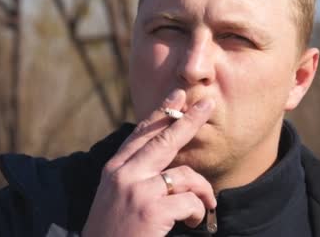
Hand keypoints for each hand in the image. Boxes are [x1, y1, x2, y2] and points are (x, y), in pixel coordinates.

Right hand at [82, 89, 215, 236]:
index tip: (176, 97)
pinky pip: (191, 201)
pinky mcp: (152, 211)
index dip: (160, 113)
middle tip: (208, 104)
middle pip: (164, 139)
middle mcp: (124, 175)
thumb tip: (163, 160)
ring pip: (186, 175)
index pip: (141, 134)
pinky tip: (194, 223)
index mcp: (114, 170)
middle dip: (189, 120)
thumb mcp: (114, 196)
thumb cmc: (112, 232)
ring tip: (206, 206)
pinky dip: (198, 213)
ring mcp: (138, 191)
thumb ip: (133, 175)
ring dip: (203, 191)